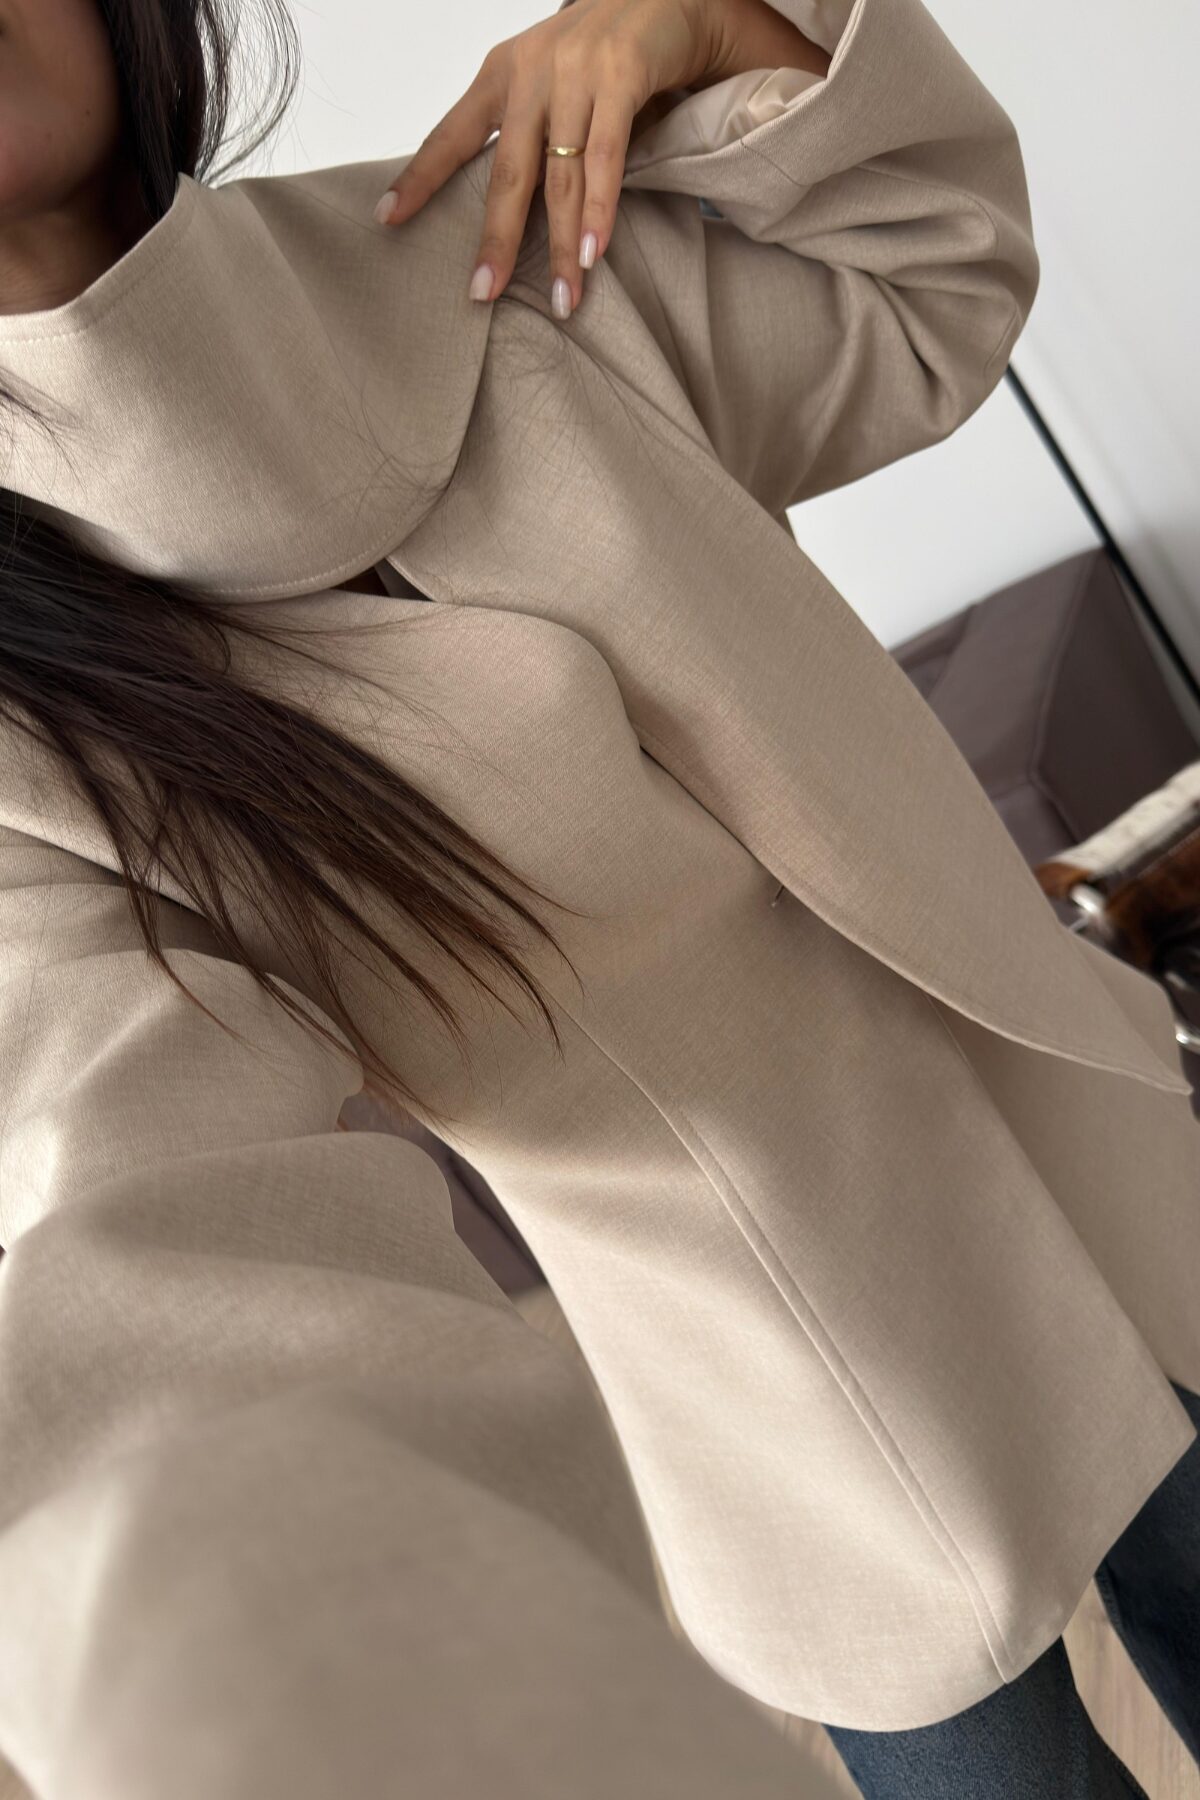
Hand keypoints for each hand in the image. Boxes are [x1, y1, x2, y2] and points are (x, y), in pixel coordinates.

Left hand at [369, 0, 739, 319]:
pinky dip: (600, 211)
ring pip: (561, 178)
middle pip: (508, 173)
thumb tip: (508, 205)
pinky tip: (593, 253)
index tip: (387, 218)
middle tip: (484, 291)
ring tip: (563, 298)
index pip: (451, 134)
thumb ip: (527, 126)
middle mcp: (532, 71)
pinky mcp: (620, 77)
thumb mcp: (551, 78)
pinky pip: (605, 158)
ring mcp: (576, 73)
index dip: (419, 178)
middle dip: (497, 239)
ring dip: (562, 245)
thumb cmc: (609, 50)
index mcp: (503, 72)